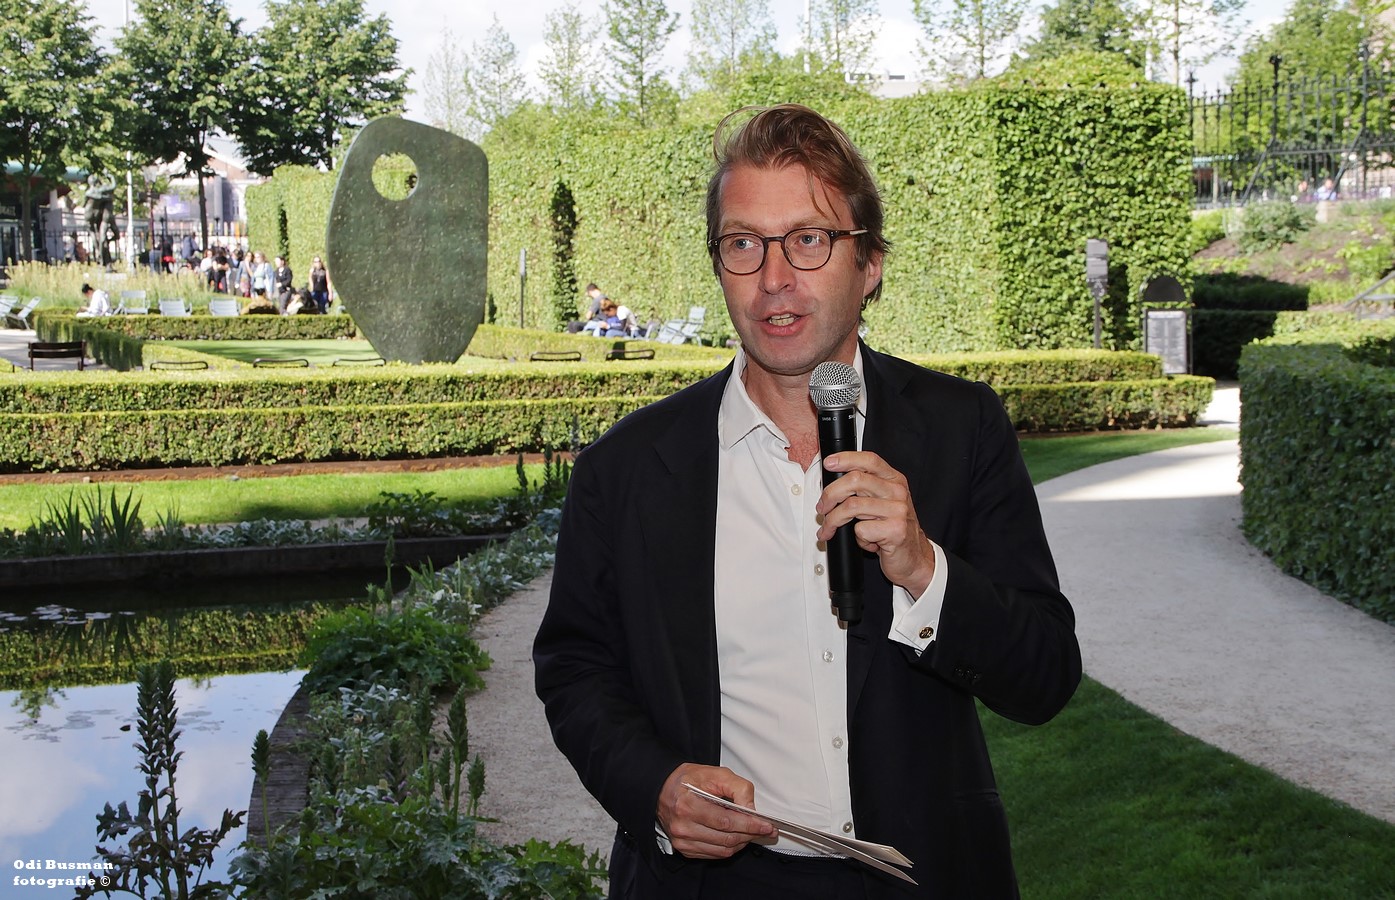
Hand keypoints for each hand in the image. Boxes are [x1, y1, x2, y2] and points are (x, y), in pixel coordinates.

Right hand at [657, 763, 775, 858]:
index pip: (726, 821)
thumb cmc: (688, 780)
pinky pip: (714, 854)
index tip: (766, 825)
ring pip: (722, 850)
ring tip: (752, 832)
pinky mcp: (684, 848)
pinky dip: (729, 848)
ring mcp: (682, 840)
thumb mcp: (714, 773)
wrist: (661, 789)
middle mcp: (683, 826)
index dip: (750, 825)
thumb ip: (737, 787)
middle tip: (765, 829)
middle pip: (726, 838)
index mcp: (688, 805)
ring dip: (742, 843)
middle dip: (750, 834)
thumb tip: (751, 808)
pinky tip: (736, 837)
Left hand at [816, 450, 936, 595]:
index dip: (846, 459)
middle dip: (830, 495)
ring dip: (833, 520)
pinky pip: (861, 530)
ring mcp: (898, 511)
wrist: (914, 557)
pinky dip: (857, 538)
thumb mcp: (882, 502)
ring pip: (852, 506)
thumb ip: (864, 489)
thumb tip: (832, 485)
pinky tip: (866, 542)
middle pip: (855, 480)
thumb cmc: (893, 528)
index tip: (829, 463)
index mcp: (894, 480)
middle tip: (822, 508)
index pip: (869, 460)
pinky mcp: (895, 531)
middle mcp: (897, 492)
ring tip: (830, 529)